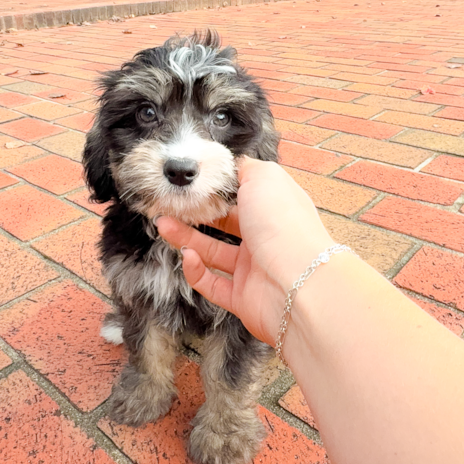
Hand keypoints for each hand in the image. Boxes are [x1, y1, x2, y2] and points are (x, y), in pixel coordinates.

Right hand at [156, 157, 334, 344]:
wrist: (300, 282)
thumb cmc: (283, 224)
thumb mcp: (264, 177)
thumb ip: (244, 168)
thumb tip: (230, 164)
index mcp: (273, 208)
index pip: (242, 196)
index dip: (216, 190)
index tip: (191, 184)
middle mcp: (265, 237)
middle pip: (224, 224)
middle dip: (195, 215)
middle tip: (169, 206)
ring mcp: (254, 269)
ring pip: (212, 252)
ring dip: (186, 238)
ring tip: (163, 225)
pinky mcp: (242, 299)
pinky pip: (212, 284)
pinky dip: (195, 271)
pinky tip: (187, 256)